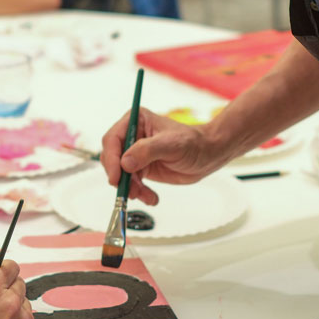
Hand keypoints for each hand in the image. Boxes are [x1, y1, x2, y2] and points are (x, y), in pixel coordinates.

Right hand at [100, 107, 236, 204]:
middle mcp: (132, 136)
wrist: (208, 155)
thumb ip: (146, 151)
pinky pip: (132, 183)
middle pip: (113, 158)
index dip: (110, 158)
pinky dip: (139, 192)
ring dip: (131, 188)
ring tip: (145, 196)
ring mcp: (136, 153)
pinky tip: (151, 197)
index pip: (112, 139)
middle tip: (129, 191)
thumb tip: (124, 163)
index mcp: (136, 121)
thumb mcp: (170, 144)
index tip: (116, 176)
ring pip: (121, 174)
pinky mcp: (142, 168)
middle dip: (120, 177)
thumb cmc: (193, 142)